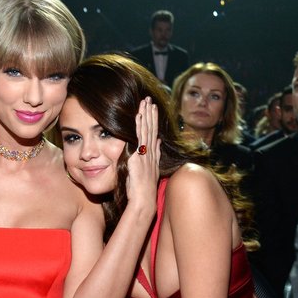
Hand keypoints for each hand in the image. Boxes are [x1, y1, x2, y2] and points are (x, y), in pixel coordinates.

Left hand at [125, 97, 160, 213]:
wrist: (144, 198)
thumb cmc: (143, 188)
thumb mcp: (151, 169)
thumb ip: (155, 154)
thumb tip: (159, 142)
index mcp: (152, 154)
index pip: (153, 133)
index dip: (153, 120)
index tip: (153, 108)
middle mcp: (150, 152)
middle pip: (151, 128)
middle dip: (151, 113)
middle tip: (149, 99)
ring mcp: (146, 153)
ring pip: (146, 130)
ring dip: (146, 115)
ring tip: (145, 102)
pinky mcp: (139, 155)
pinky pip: (139, 137)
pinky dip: (139, 125)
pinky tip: (139, 115)